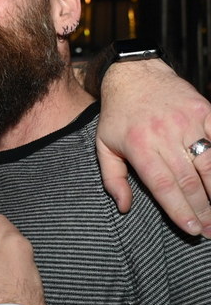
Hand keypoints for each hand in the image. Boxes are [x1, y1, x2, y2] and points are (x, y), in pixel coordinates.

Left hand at [97, 59, 210, 237]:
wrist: (133, 74)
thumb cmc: (118, 115)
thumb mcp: (104, 146)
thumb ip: (113, 179)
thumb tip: (124, 207)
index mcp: (139, 146)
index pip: (163, 185)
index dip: (179, 210)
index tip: (191, 229)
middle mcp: (164, 134)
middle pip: (189, 180)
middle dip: (202, 209)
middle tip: (209, 230)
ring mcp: (188, 122)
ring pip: (210, 163)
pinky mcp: (204, 110)